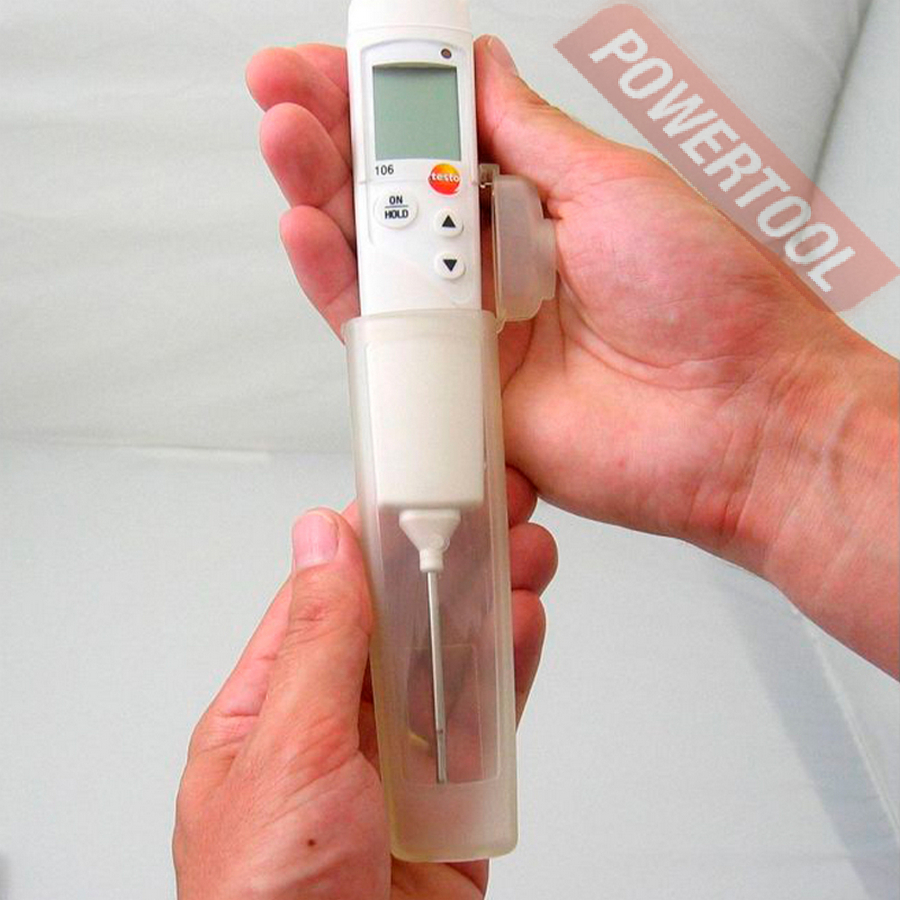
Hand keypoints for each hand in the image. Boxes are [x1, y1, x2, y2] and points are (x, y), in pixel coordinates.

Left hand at [174, 476, 555, 899]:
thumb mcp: (284, 754)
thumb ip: (315, 643)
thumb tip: (320, 540)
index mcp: (270, 711)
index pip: (326, 598)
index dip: (373, 536)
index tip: (417, 487)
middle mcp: (334, 732)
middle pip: (398, 625)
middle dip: (448, 566)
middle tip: (496, 511)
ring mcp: (394, 768)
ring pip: (447, 667)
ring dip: (486, 608)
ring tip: (524, 554)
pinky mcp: (449, 806)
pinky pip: (482, 727)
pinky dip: (505, 673)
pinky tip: (521, 626)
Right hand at [245, 39, 896, 666]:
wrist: (736, 417)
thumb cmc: (707, 302)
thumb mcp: (615, 185)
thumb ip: (530, 135)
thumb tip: (482, 71)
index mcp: (534, 207)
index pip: (437, 142)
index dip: (385, 101)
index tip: (340, 64)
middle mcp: (493, 267)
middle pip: (390, 197)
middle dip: (332, 140)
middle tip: (287, 94)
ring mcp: (469, 329)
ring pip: (371, 261)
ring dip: (319, 197)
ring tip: (286, 139)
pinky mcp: (454, 389)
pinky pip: (381, 336)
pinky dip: (338, 285)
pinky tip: (311, 231)